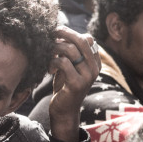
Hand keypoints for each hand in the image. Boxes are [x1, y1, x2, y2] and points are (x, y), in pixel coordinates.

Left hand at [49, 27, 100, 141]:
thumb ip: (69, 51)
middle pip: (81, 40)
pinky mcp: (77, 84)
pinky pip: (63, 62)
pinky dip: (52, 62)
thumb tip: (59, 31)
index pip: (88, 38)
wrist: (64, 110)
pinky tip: (49, 69)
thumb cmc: (64, 86)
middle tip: (49, 34)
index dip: (71, 33)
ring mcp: (88, 76)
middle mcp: (95, 68)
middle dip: (63, 33)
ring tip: (47, 54)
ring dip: (54, 48)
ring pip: (71, 50)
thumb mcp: (69, 66)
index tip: (57, 34)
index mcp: (95, 62)